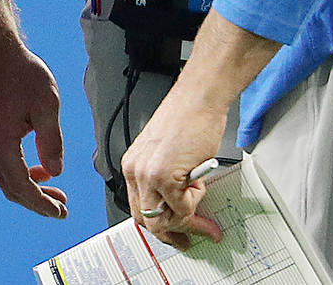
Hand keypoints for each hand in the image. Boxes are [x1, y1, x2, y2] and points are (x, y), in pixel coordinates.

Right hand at [0, 42, 66, 217]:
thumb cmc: (19, 72)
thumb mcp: (47, 105)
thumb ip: (51, 142)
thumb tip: (55, 171)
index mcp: (0, 145)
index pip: (21, 187)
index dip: (41, 204)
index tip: (60, 212)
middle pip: (11, 188)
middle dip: (37, 201)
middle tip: (61, 206)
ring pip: (5, 177)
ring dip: (29, 186)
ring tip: (55, 189)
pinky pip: (1, 163)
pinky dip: (20, 171)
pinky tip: (38, 166)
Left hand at [120, 87, 227, 249]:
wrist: (199, 98)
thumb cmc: (189, 118)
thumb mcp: (166, 154)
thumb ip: (165, 181)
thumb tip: (178, 207)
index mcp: (133, 165)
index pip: (139, 209)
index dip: (160, 225)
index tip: (176, 233)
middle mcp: (135, 171)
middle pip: (147, 221)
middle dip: (173, 230)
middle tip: (194, 231)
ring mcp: (148, 175)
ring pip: (163, 220)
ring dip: (187, 212)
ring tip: (198, 187)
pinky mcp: (165, 176)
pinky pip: (182, 207)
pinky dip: (196, 199)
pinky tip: (199, 177)